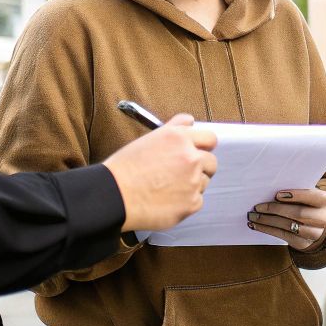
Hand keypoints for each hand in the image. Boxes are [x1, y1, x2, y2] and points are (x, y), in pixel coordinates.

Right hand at [102, 115, 217, 231]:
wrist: (114, 195)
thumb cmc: (126, 168)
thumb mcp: (149, 139)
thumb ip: (175, 129)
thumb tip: (189, 122)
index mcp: (180, 138)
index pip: (210, 139)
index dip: (203, 147)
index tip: (197, 153)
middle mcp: (190, 157)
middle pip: (211, 163)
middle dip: (200, 168)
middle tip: (181, 174)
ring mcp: (193, 181)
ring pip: (204, 182)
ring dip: (191, 185)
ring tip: (167, 188)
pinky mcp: (192, 203)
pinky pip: (197, 201)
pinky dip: (185, 203)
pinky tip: (166, 200)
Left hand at [248, 187, 325, 251]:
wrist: (316, 226)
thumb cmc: (306, 204)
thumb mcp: (306, 195)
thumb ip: (295, 192)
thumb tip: (270, 190)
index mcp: (324, 200)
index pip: (312, 196)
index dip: (295, 195)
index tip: (277, 195)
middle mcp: (323, 218)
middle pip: (298, 213)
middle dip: (275, 209)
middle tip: (257, 206)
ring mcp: (314, 233)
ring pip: (288, 225)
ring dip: (267, 221)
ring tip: (253, 216)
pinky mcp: (303, 243)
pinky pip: (282, 235)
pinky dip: (267, 229)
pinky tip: (255, 225)